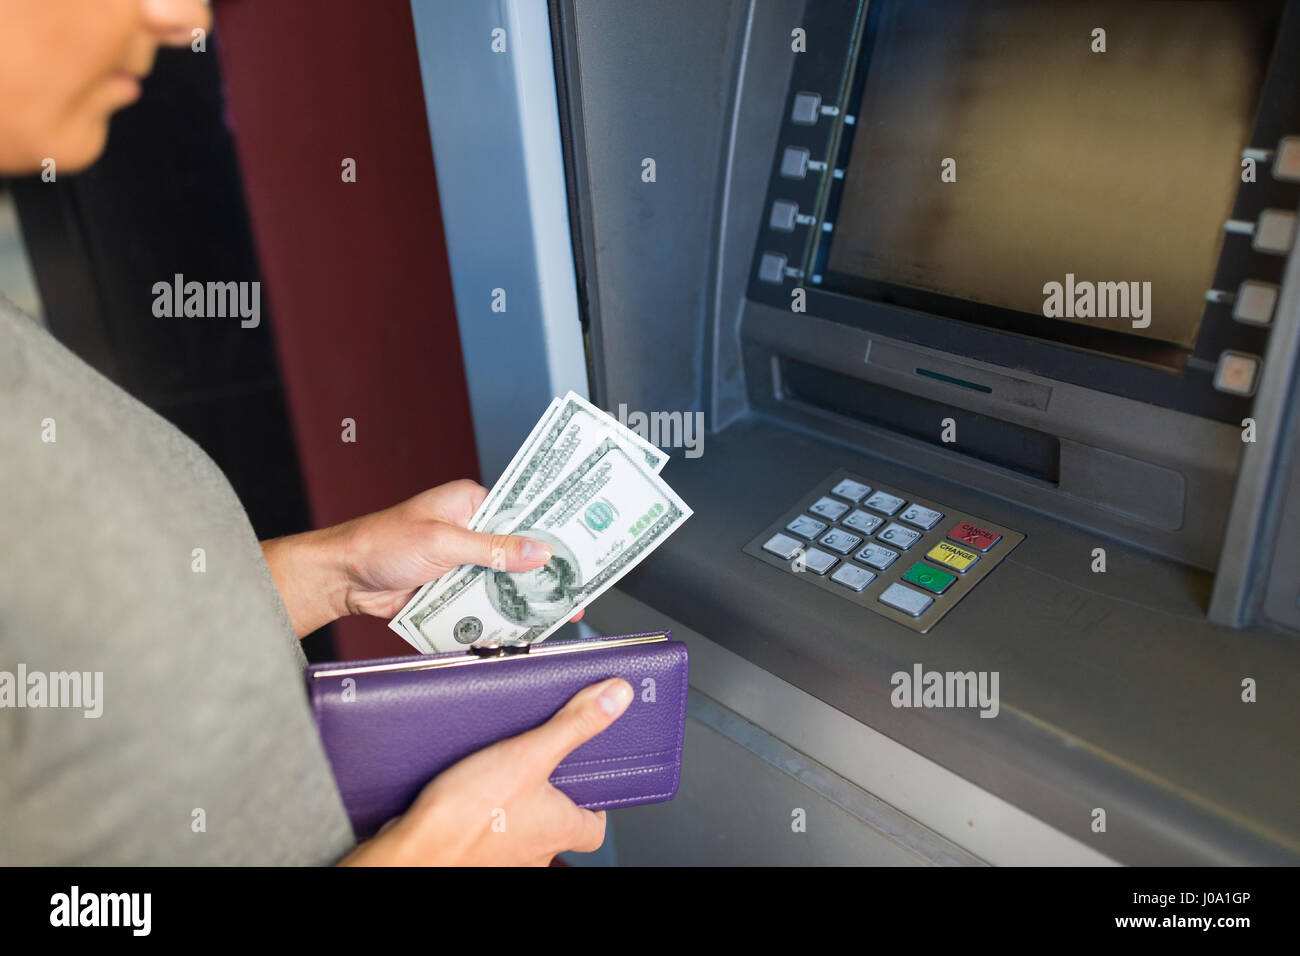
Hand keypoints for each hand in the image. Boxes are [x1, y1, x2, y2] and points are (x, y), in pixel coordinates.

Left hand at [262, 479, 582, 637]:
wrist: (341, 580)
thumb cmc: (381, 543)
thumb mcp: (443, 542)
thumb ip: (493, 549)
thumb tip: (538, 551)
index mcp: (470, 503)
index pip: (522, 512)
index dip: (551, 529)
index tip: (581, 544)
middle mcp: (469, 530)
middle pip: (517, 552)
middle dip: (542, 572)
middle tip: (576, 588)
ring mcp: (462, 562)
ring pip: (503, 581)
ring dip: (520, 598)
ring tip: (556, 614)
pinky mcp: (451, 590)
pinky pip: (483, 602)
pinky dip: (497, 614)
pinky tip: (519, 628)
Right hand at [341, 677, 633, 865]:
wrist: (410, 852)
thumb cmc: (464, 819)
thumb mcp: (529, 754)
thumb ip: (574, 725)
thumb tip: (615, 699)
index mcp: (559, 829)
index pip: (594, 825)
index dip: (593, 800)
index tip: (589, 775)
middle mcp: (535, 851)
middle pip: (556, 820)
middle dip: (546, 790)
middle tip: (535, 759)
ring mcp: (502, 856)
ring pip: (520, 825)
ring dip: (512, 798)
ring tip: (499, 765)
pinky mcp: (470, 852)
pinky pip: (485, 827)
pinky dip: (480, 807)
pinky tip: (466, 784)